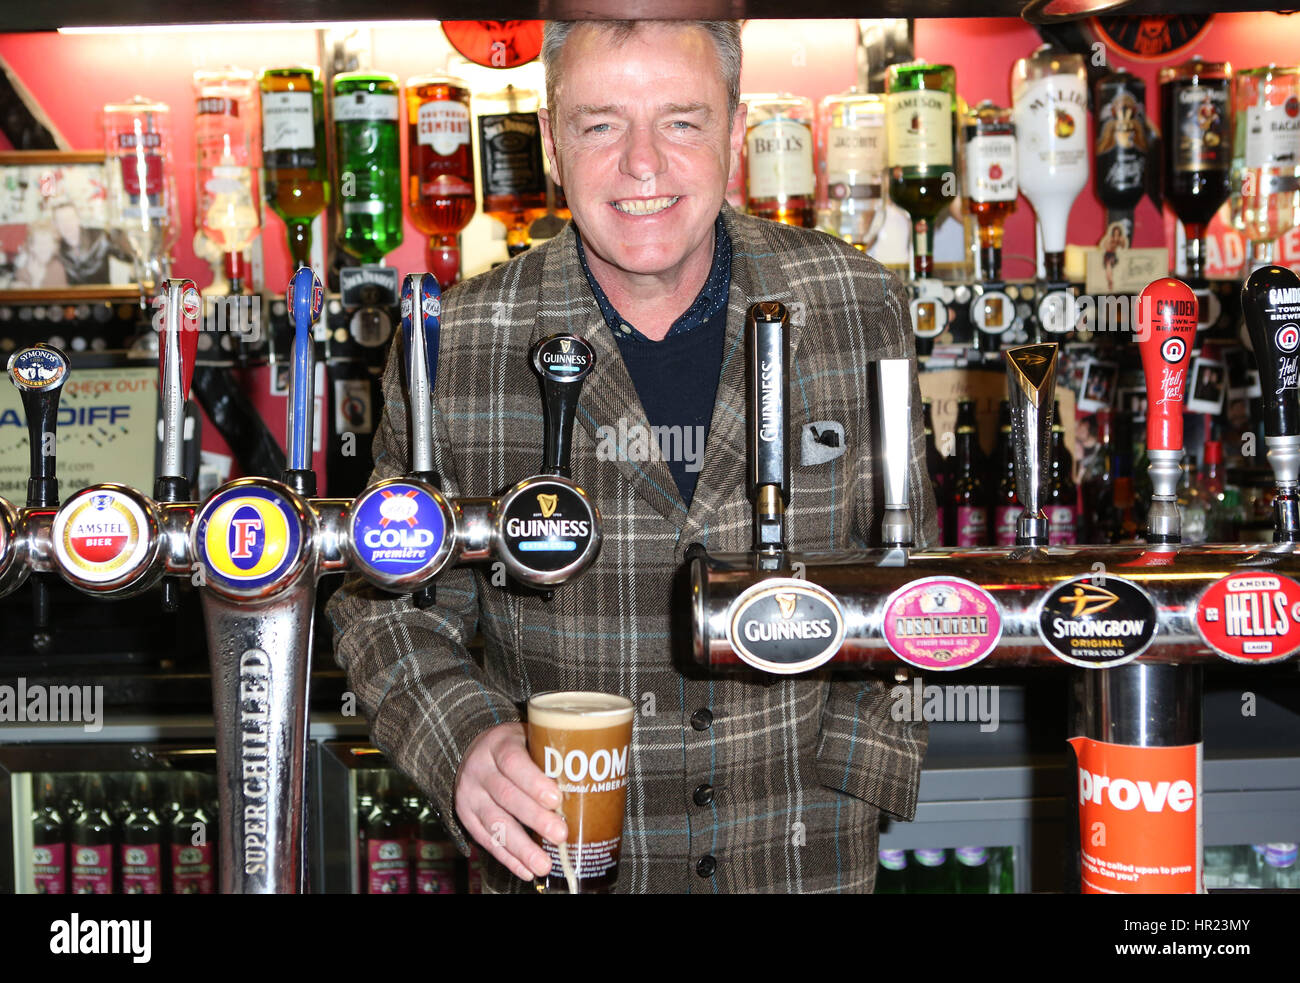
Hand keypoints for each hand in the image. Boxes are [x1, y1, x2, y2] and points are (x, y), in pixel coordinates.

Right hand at [454, 722, 566, 881]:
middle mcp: (479, 769)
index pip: (513, 761)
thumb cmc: (514, 747)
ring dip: (521, 848)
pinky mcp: (466, 816)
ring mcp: (470, 795)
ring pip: (495, 823)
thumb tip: (589, 782)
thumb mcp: (528, 738)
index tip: (556, 799)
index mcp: (498, 744)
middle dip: (534, 818)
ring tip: (543, 864)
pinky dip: (507, 858)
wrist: (474, 752)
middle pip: (506, 795)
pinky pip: (486, 840)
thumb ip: (550, 756)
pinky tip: (526, 870)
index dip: (533, 781)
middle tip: (560, 834)